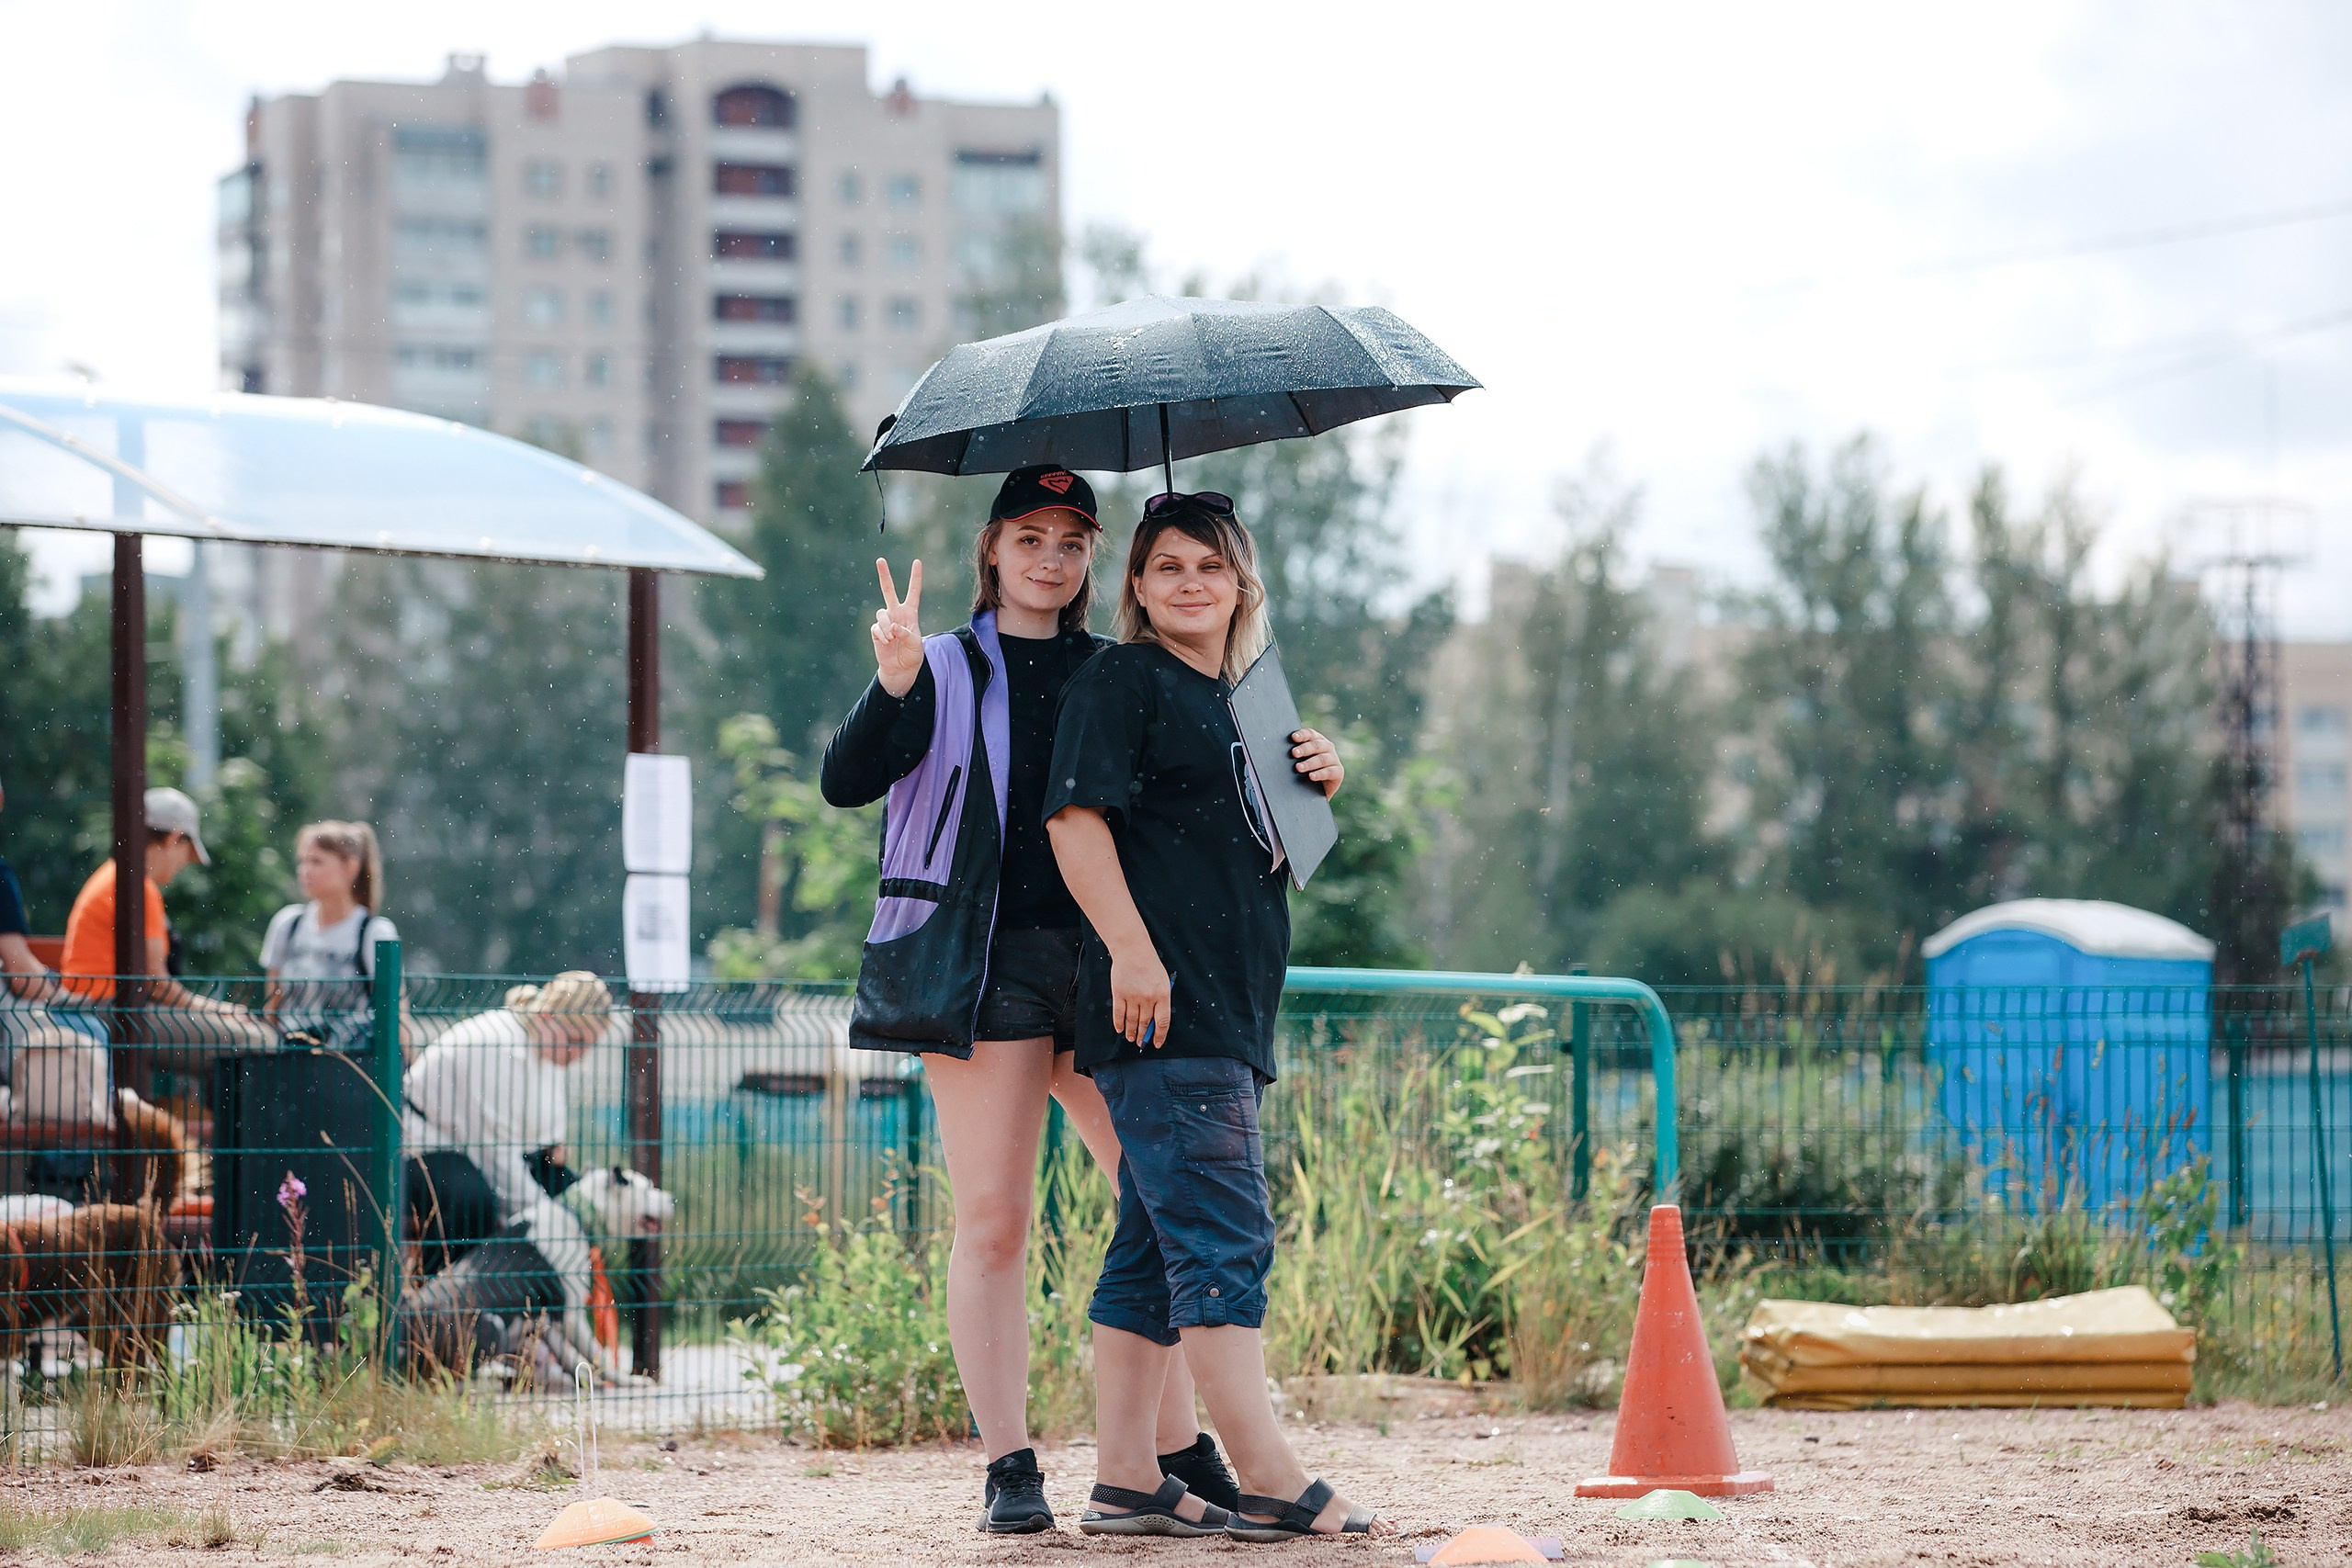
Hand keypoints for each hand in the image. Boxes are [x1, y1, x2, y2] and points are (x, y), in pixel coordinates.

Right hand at [872, 558, 924, 696]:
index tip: (917, 562)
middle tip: (880, 560)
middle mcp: (897, 613)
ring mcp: (885, 621)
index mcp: (910, 613)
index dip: (915, 577)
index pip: (913, 592)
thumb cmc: (912, 655)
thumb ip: (905, 633)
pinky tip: (886, 642)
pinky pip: (876, 628)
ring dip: (886, 627)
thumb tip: (892, 626)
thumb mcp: (915, 644)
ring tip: (892, 639)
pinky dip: (881, 635)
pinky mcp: (876, 630)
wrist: (900, 669)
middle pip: (889, 590)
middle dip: (884, 575)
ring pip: (881, 614)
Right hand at [1108, 943, 1172, 1048]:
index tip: (1156, 1043)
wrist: (1132, 950)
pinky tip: (1119, 1029)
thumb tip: (1157, 1021)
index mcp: (1163, 995)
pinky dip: (1119, 1023)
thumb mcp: (1163, 980)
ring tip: (1131, 1038)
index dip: (1159, 1035)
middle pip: (1146, 1023)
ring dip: (1131, 1032)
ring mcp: (1132, 996)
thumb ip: (1162, 1000)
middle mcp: (1148, 998)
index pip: (1162, 1022)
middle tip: (1141, 1043)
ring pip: (1132, 1020)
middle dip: (1143, 1036)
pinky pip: (1119, 1013)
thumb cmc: (1150, 964)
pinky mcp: (1119, 993)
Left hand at [1290, 727, 1343, 797]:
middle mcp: (1327, 747)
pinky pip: (1330, 772)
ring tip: (1298, 768)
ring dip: (1309, 763)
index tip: (1293, 737)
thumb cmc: (1304, 771)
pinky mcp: (1338, 772)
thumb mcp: (1299, 760)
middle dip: (1304, 749)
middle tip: (1294, 753)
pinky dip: (1320, 774)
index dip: (1302, 735)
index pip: (1310, 734)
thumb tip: (1276, 750)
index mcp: (1317, 740)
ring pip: (1322, 759)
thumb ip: (1294, 754)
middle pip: (1316, 745)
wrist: (1315, 790)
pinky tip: (1311, 776)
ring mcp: (1334, 759)